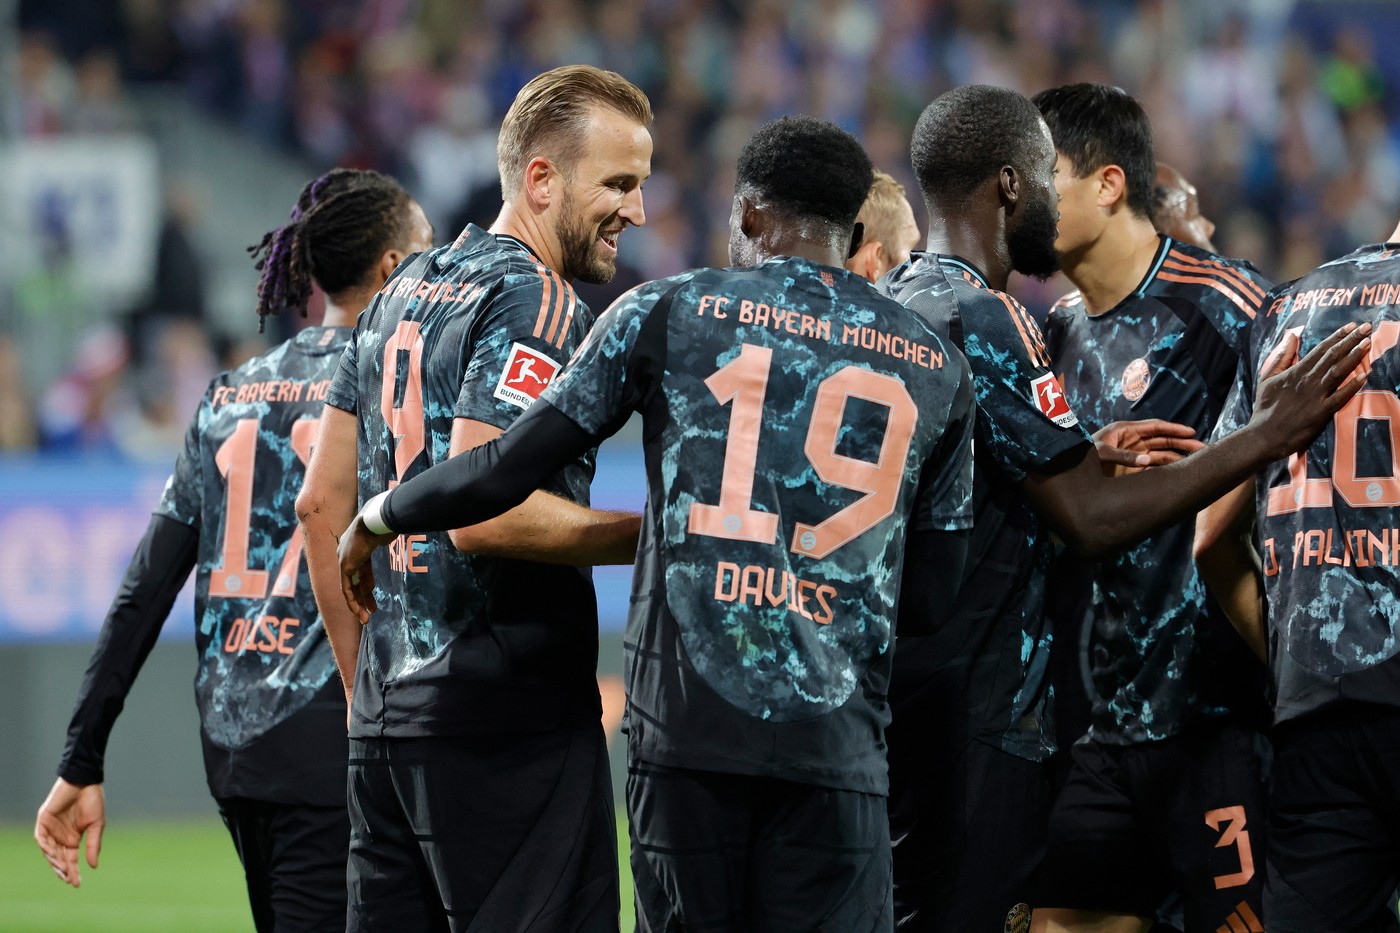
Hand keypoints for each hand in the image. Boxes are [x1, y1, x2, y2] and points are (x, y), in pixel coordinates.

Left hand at [35, 779, 104, 887]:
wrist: (84, 782)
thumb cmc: (93, 801)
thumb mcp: (96, 825)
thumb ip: (93, 845)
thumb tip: (94, 866)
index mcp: (73, 838)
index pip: (71, 859)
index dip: (73, 871)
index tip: (77, 884)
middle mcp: (60, 836)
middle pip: (58, 858)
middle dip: (63, 870)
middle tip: (69, 879)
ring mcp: (51, 829)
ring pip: (49, 851)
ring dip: (55, 861)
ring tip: (63, 869)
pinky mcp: (43, 820)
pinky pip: (41, 837)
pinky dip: (46, 847)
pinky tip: (53, 854)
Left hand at [338, 512, 392, 622]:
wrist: (375, 519)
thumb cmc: (385, 522)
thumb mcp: (386, 531)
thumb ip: (387, 534)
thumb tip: (400, 527)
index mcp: (357, 546)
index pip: (361, 570)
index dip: (367, 584)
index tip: (373, 593)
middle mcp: (347, 553)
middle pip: (356, 580)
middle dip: (363, 596)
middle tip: (371, 610)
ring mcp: (344, 559)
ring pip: (350, 587)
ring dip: (358, 604)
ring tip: (366, 618)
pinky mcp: (345, 566)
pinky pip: (347, 589)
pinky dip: (353, 602)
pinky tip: (359, 612)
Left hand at [1094, 419, 1205, 476]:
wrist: (1072, 470)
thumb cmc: (1084, 455)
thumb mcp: (1100, 453)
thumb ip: (1122, 456)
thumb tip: (1146, 460)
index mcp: (1126, 430)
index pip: (1155, 427)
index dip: (1173, 429)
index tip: (1191, 432)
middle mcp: (1133, 441)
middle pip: (1162, 440)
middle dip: (1182, 443)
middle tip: (1202, 448)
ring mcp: (1134, 454)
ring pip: (1161, 453)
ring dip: (1177, 456)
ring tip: (1195, 462)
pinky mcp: (1133, 468)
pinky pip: (1154, 466)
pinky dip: (1166, 468)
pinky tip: (1179, 472)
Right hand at [1251, 322, 1372, 459]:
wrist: (1264, 436)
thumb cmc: (1264, 408)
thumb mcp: (1267, 378)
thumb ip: (1281, 357)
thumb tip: (1291, 336)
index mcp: (1295, 372)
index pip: (1320, 350)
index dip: (1337, 336)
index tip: (1352, 326)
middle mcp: (1307, 381)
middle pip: (1332, 356)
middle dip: (1351, 340)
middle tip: (1366, 327)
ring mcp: (1315, 396)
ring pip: (1337, 372)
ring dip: (1354, 357)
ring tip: (1367, 343)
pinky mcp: (1320, 413)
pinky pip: (1340, 397)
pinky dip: (1352, 386)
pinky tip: (1365, 376)